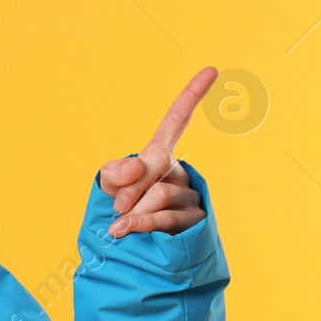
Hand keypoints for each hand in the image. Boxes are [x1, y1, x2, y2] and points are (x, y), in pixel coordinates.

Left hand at [99, 66, 216, 236]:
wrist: (131, 250)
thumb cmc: (121, 210)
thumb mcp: (109, 186)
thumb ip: (116, 172)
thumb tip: (138, 167)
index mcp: (160, 155)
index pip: (177, 120)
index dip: (192, 95)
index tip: (211, 69)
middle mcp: (179, 172)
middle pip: (159, 163)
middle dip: (131, 184)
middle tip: (116, 205)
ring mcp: (190, 196)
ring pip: (161, 193)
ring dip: (134, 210)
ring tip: (119, 224)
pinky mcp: (194, 221)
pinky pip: (167, 217)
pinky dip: (141, 223)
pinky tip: (123, 230)